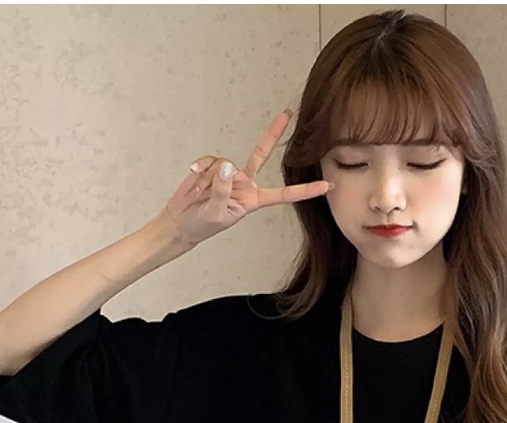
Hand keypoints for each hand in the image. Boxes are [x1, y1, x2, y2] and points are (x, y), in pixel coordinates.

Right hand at [160, 109, 332, 248]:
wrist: (181, 222)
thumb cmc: (201, 225)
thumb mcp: (215, 214)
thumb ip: (222, 191)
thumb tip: (227, 166)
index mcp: (253, 201)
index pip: (284, 195)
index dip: (304, 191)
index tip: (326, 186)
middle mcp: (246, 184)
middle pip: (261, 154)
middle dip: (272, 133)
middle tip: (287, 113)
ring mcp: (230, 174)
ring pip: (225, 163)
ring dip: (210, 177)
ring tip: (201, 192)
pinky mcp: (215, 168)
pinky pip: (211, 160)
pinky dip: (201, 168)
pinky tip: (193, 177)